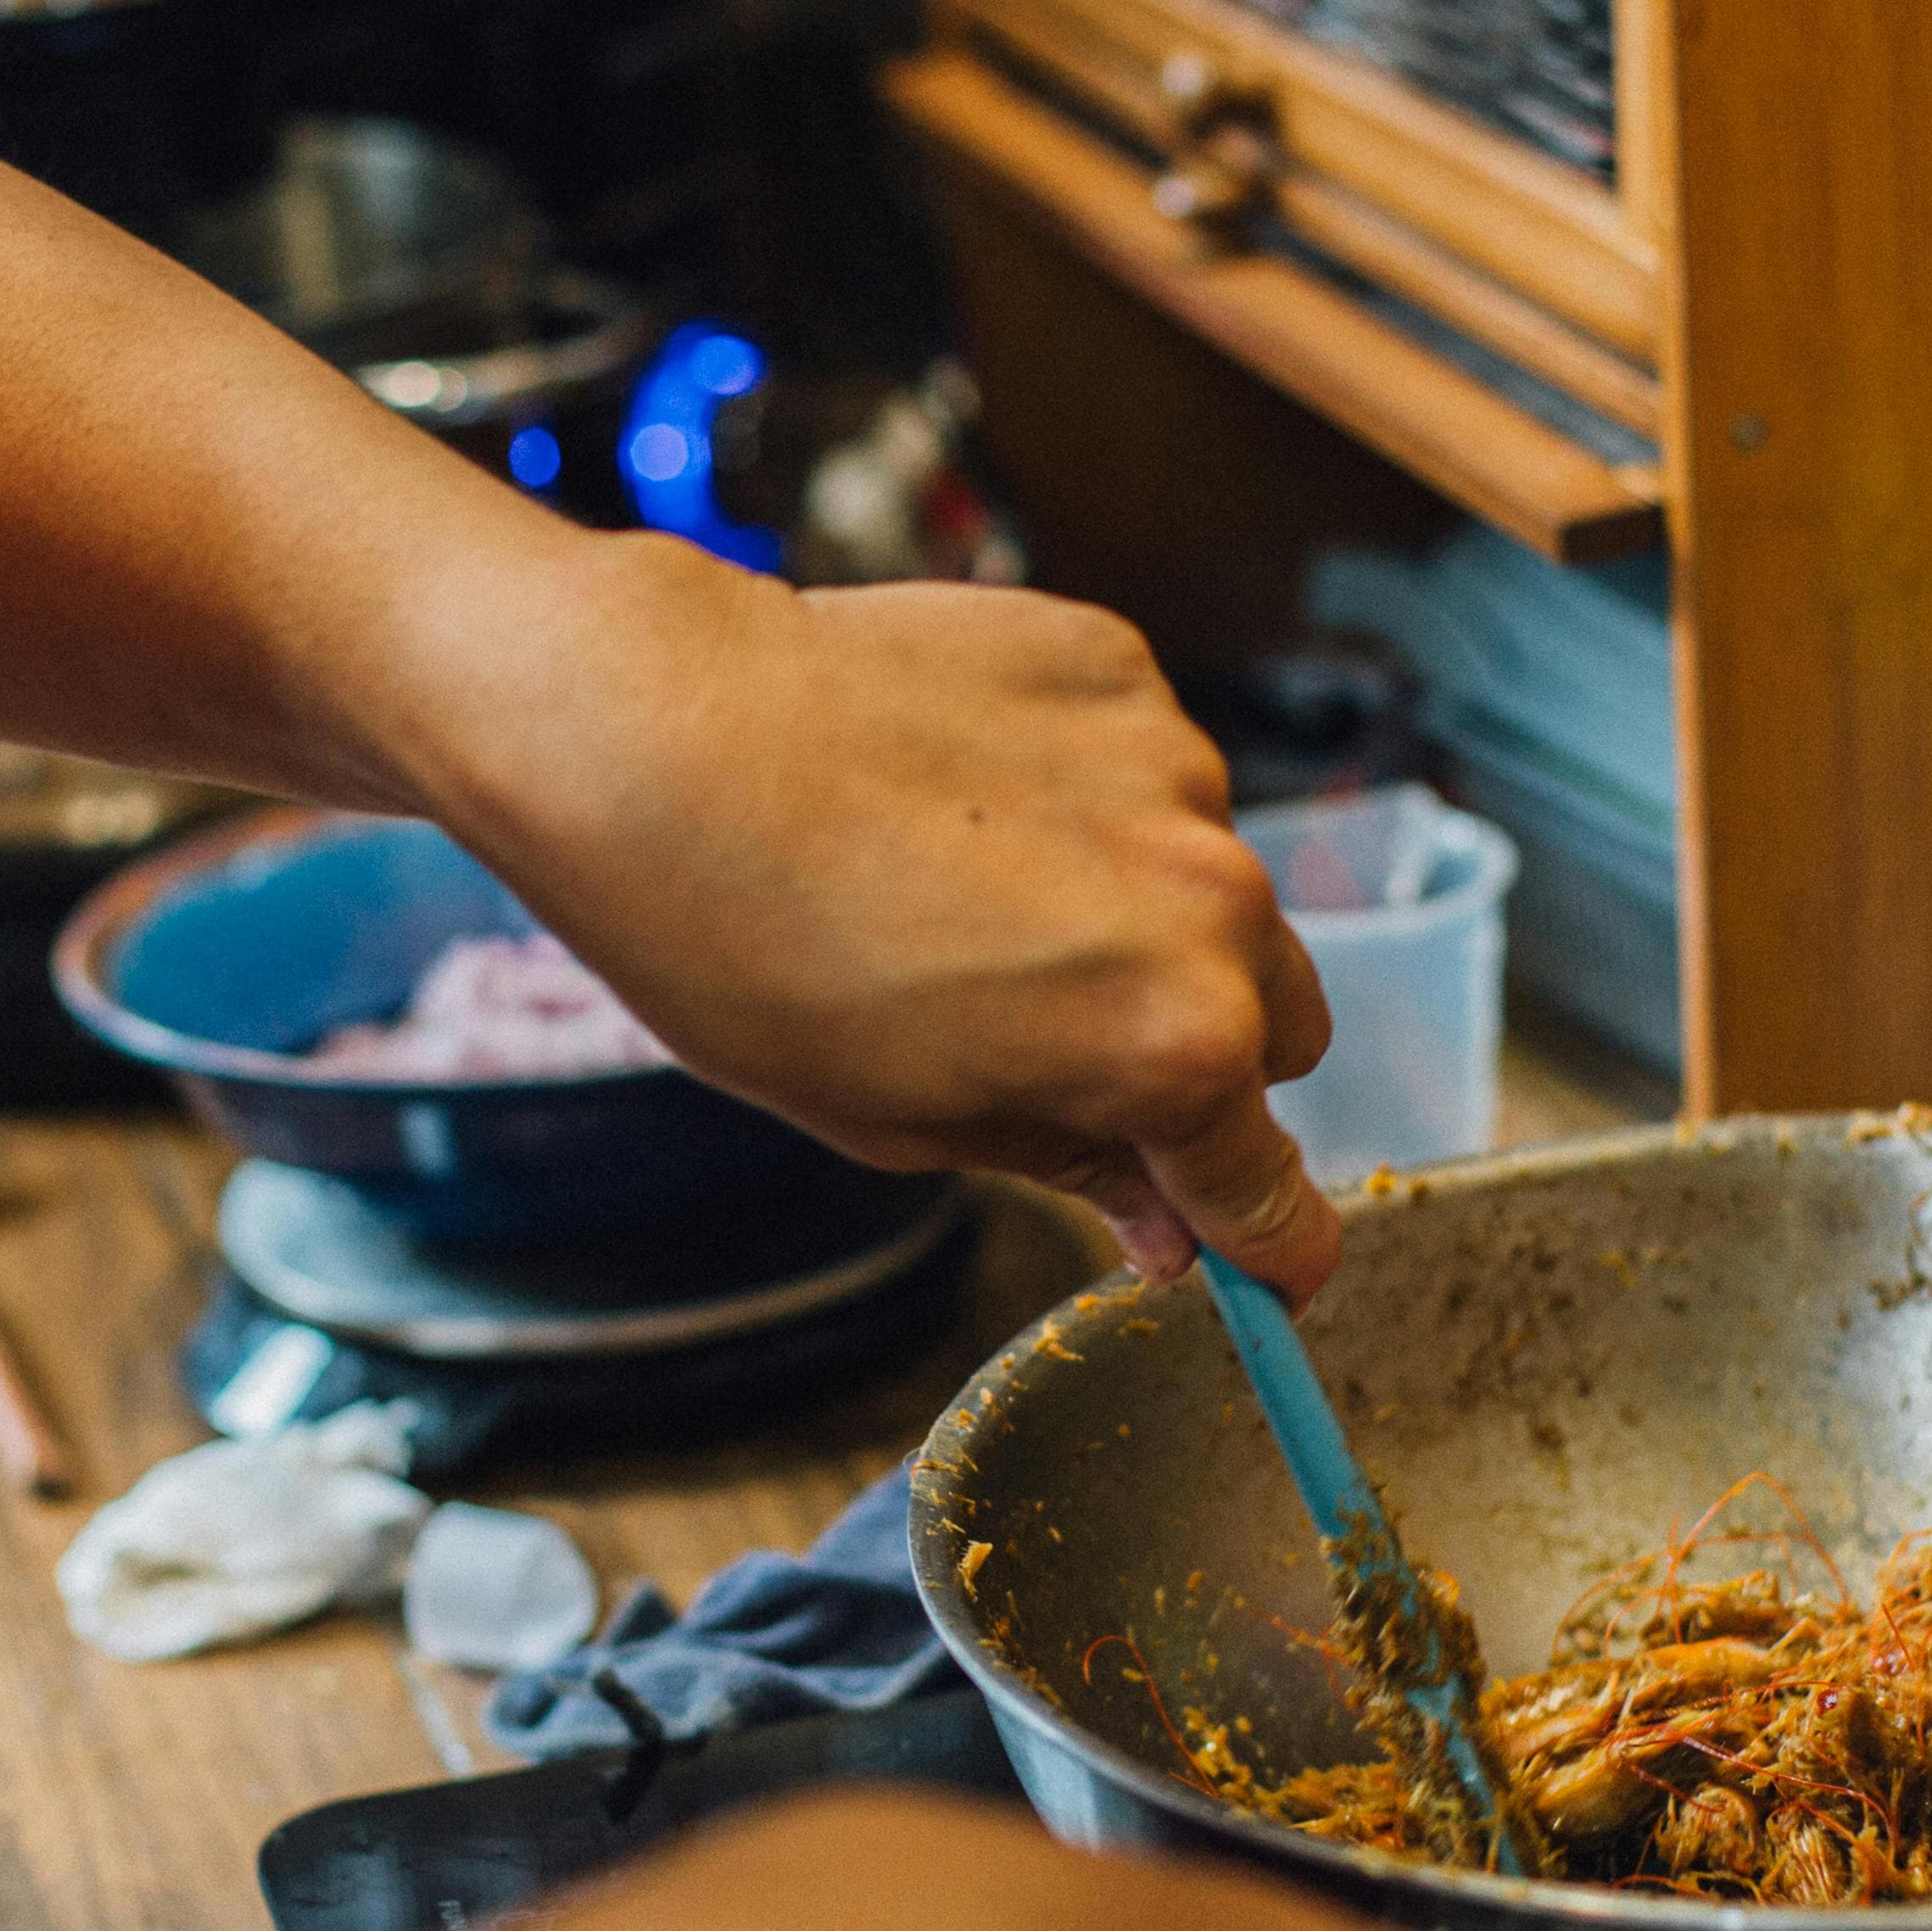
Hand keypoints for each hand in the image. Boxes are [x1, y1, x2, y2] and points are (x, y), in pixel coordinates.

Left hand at [412, 534, 1343, 1297]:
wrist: (649, 736)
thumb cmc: (745, 955)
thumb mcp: (903, 1121)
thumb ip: (1071, 1164)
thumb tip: (1167, 1226)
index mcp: (1171, 1044)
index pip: (1276, 1185)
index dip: (1266, 1238)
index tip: (1266, 1262)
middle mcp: (1212, 904)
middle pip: (1282, 1027)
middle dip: (1202, 1058)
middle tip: (1060, 1050)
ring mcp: (1175, 770)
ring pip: (1214, 890)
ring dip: (1141, 914)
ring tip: (968, 895)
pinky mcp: (1120, 668)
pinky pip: (1147, 772)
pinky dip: (1086, 801)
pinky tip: (959, 797)